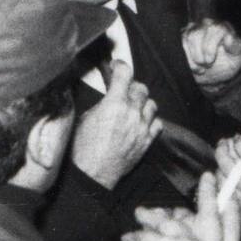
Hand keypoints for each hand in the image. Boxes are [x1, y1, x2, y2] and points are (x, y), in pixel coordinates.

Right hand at [71, 60, 161, 188]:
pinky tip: (141, 122)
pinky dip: (150, 120)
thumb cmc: (83, 149)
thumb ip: (100, 103)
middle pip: (141, 88)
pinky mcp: (146, 142)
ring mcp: (141, 128)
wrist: (92, 175)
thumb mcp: (85, 118)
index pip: (125, 73)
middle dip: (131, 85)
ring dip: (143, 102)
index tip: (117, 66)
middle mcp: (131, 113)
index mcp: (114, 104)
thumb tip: (106, 95)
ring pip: (152, 104)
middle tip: (123, 88)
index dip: (120, 66)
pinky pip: (157, 124)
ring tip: (133, 106)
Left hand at [111, 173, 239, 240]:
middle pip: (210, 216)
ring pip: (172, 220)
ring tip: (143, 214)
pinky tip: (130, 239)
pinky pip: (148, 231)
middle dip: (210, 193)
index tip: (229, 198)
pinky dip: (137, 234)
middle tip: (207, 178)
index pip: (232, 234)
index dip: (231, 213)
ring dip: (156, 215)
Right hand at [183, 19, 240, 86]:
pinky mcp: (185, 36)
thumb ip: (235, 45)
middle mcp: (208, 23)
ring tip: (200, 68)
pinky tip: (194, 66)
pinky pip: (180, 44)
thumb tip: (229, 37)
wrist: (220, 69)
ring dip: (192, 57)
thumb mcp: (237, 55)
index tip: (210, 61)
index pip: (215, 28)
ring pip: (187, 38)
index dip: (210, 47)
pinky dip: (187, 58)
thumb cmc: (230, 60)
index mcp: (223, 26)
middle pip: (197, 33)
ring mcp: (195, 28)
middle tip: (206, 65)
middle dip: (199, 54)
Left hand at [216, 135, 240, 240]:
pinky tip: (221, 180)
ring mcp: (236, 195)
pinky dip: (220, 183)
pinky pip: (220, 191)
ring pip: (219, 174)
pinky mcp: (232, 207)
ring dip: (220, 164)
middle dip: (223, 147)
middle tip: (224, 143)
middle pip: (225, 158)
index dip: (239, 141)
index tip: (238, 138)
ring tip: (222, 160)